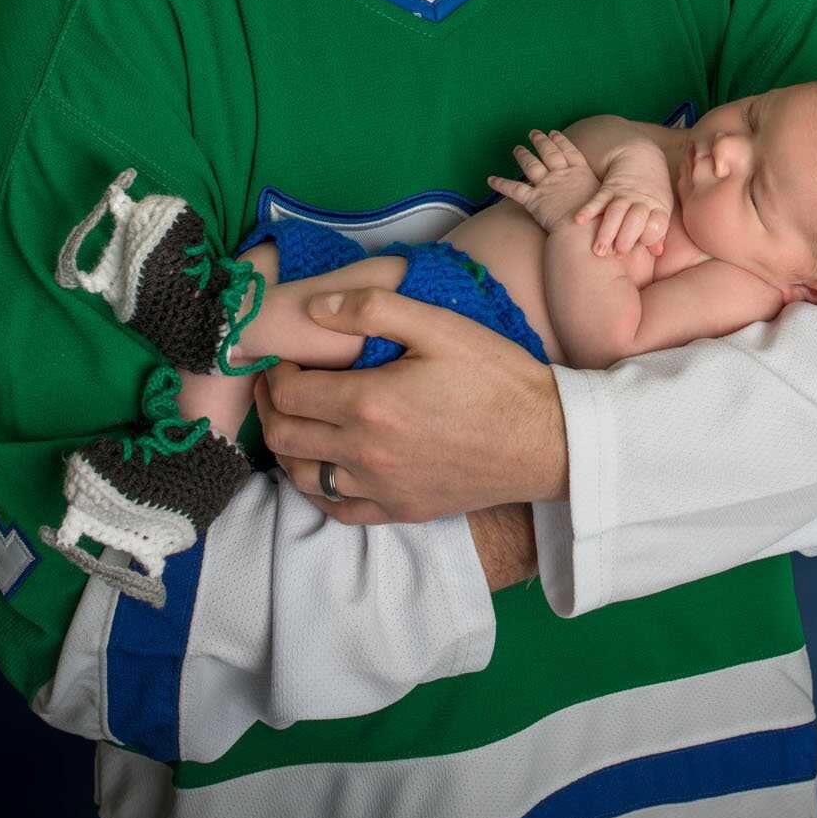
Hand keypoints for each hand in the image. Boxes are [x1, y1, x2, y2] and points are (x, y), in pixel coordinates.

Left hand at [251, 285, 568, 524]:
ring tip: (295, 420)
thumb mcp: (440, 325)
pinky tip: (323, 467)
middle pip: (283, 437)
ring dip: (286, 447)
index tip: (283, 357)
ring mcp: (380, 488)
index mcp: (369, 403)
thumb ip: (373, 308)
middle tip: (278, 383)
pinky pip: (337, 509)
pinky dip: (316, 489)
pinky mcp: (400, 510)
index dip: (275, 371)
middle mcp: (364, 452)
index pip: (289, 392)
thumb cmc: (497, 377)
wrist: (546, 440)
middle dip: (270, 406)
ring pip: (302, 477)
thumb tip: (315, 307)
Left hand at [487, 128, 600, 234]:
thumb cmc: (598, 220)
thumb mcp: (604, 200)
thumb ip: (597, 193)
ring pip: (531, 165)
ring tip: (517, 148)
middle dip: (540, 141)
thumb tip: (600, 194)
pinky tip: (490, 180)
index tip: (554, 132)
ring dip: (523, 155)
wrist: (583, 232)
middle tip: (534, 133)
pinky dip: (501, 184)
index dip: (560, 141)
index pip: (568, 151)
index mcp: (581, 172)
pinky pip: (513, 189)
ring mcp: (547, 185)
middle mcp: (562, 174)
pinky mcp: (534, 200)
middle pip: (549, 152)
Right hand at [574, 140, 673, 256]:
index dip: (648, 237)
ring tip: (598, 250)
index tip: (639, 250)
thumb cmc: (651, 191)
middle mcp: (642, 201)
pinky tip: (579, 220)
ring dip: (607, 231)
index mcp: (658, 208)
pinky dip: (589, 209)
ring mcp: (625, 194)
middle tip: (615, 254)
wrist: (641, 157)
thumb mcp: (660, 209)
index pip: (657, 225)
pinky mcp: (609, 187)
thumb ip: (658, 231)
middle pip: (635, 220)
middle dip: (626, 237)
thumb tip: (657, 252)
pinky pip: (598, 199)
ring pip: (616, 212)